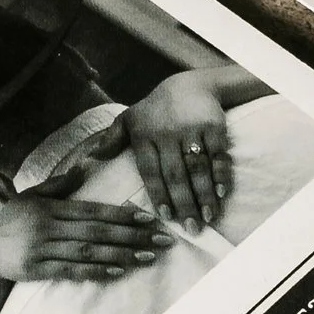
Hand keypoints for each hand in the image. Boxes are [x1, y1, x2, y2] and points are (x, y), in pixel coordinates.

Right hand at [0, 190, 170, 289]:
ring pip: (89, 251)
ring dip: (121, 254)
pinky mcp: (38, 269)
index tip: (149, 218)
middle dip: (132, 235)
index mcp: (52, 207)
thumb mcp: (32, 196)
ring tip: (148, 257)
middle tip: (161, 240)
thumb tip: (85, 167)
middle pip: (97, 231)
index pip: (93, 210)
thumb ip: (59, 184)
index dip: (122, 214)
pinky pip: (72, 270)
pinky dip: (96, 271)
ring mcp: (44, 249)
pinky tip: (118, 271)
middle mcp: (50, 227)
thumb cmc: (12, 220)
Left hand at [125, 70, 234, 227]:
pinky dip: (221, 175)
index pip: (150, 171)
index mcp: (144, 136)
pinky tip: (221, 194)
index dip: (159, 194)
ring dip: (204, 195)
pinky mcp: (213, 126)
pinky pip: (217, 155)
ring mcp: (191, 130)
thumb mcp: (130, 119)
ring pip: (197, 168)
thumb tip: (92, 156)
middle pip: (175, 175)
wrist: (190, 84)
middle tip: (191, 229)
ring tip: (207, 218)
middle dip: (184, 204)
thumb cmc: (156, 109)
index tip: (166, 216)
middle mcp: (167, 133)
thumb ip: (111, 138)